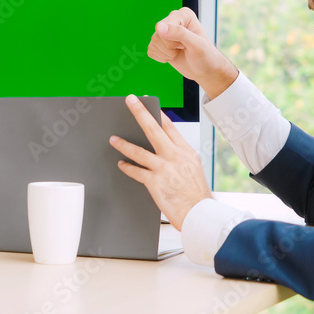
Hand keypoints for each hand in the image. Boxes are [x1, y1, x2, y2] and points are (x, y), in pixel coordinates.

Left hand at [109, 94, 211, 230]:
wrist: (200, 213)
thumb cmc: (196, 194)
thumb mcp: (193, 168)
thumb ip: (178, 156)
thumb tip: (163, 149)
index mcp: (185, 151)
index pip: (169, 126)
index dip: (157, 113)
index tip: (148, 102)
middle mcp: (174, 156)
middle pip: (153, 129)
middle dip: (140, 112)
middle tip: (130, 100)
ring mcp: (164, 168)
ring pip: (138, 150)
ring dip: (123, 144)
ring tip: (113, 138)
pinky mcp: (154, 182)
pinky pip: (136, 171)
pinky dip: (127, 167)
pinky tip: (121, 164)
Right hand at [148, 7, 238, 99]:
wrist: (205, 71)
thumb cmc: (205, 57)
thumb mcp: (196, 45)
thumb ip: (179, 33)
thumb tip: (158, 27)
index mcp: (183, 15)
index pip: (164, 26)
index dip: (173, 41)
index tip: (187, 44)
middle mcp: (172, 20)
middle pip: (157, 36)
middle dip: (170, 48)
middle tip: (184, 49)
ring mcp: (164, 32)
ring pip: (153, 44)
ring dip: (166, 54)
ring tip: (179, 52)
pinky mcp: (159, 43)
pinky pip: (150, 51)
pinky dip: (161, 58)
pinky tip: (173, 56)